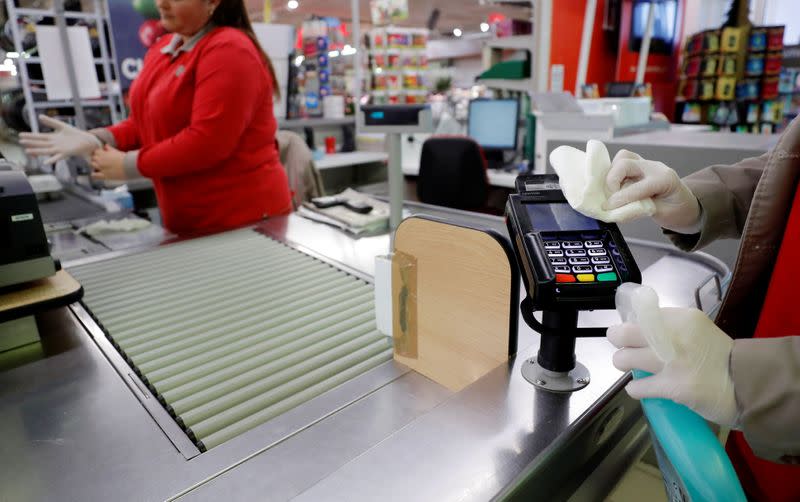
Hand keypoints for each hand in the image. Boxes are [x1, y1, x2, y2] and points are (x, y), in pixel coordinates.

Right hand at [19, 114, 101, 164]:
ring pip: (45, 150)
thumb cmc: (74, 134)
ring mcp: (59, 149)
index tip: (21, 135)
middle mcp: (54, 144)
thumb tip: (39, 116)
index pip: (39, 136)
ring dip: (37, 151)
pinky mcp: (66, 153)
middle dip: (30, 142)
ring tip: (27, 151)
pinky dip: (51, 160)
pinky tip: (45, 162)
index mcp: (53, 138)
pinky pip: (57, 157)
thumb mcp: (61, 126)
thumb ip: (50, 122)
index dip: (30, 136)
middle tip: (20, 141)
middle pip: (40, 143)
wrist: (87, 141)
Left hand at [91, 145, 126, 180]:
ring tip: (100, 166)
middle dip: (96, 159)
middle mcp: (100, 160)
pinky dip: (94, 174)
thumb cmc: (124, 158)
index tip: (102, 154)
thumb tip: (106, 145)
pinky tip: (97, 174)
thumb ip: (110, 148)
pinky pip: (94, 175)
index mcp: (103, 153)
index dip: (99, 153)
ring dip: (95, 165)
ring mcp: (101, 168)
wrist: (129, 166)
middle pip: (93, 158)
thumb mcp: (116, 151)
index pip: (96, 151)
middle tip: (102, 160)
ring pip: (92, 165)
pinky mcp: (104, 175)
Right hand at [604, 150, 701, 232]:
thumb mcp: (660, 215)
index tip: (608, 208)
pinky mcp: (639, 165)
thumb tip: (614, 212)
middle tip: (610, 197)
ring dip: (612, 173)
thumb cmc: (676, 210)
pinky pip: (622, 160)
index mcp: (664, 179)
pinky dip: (614, 172)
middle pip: (625, 163)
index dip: (620, 198)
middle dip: (612, 180)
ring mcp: (647, 164)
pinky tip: (615, 186)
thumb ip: (638, 211)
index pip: (636, 186)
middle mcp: (654, 167)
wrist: (685, 204)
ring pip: (623, 157)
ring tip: (612, 190)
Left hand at [608, 304, 738, 426]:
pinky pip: (637, 387)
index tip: (630, 334)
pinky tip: (642, 388)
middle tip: (624, 349)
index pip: (640, 315)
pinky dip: (636, 388)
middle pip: (623, 333)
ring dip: (624, 364)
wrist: (748, 384)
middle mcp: (674, 335)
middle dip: (618, 342)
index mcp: (681, 317)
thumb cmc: (721, 357)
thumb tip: (638, 329)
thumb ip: (671, 327)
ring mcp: (672, 362)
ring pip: (624, 359)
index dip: (630, 326)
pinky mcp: (673, 387)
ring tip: (634, 368)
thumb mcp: (698, 329)